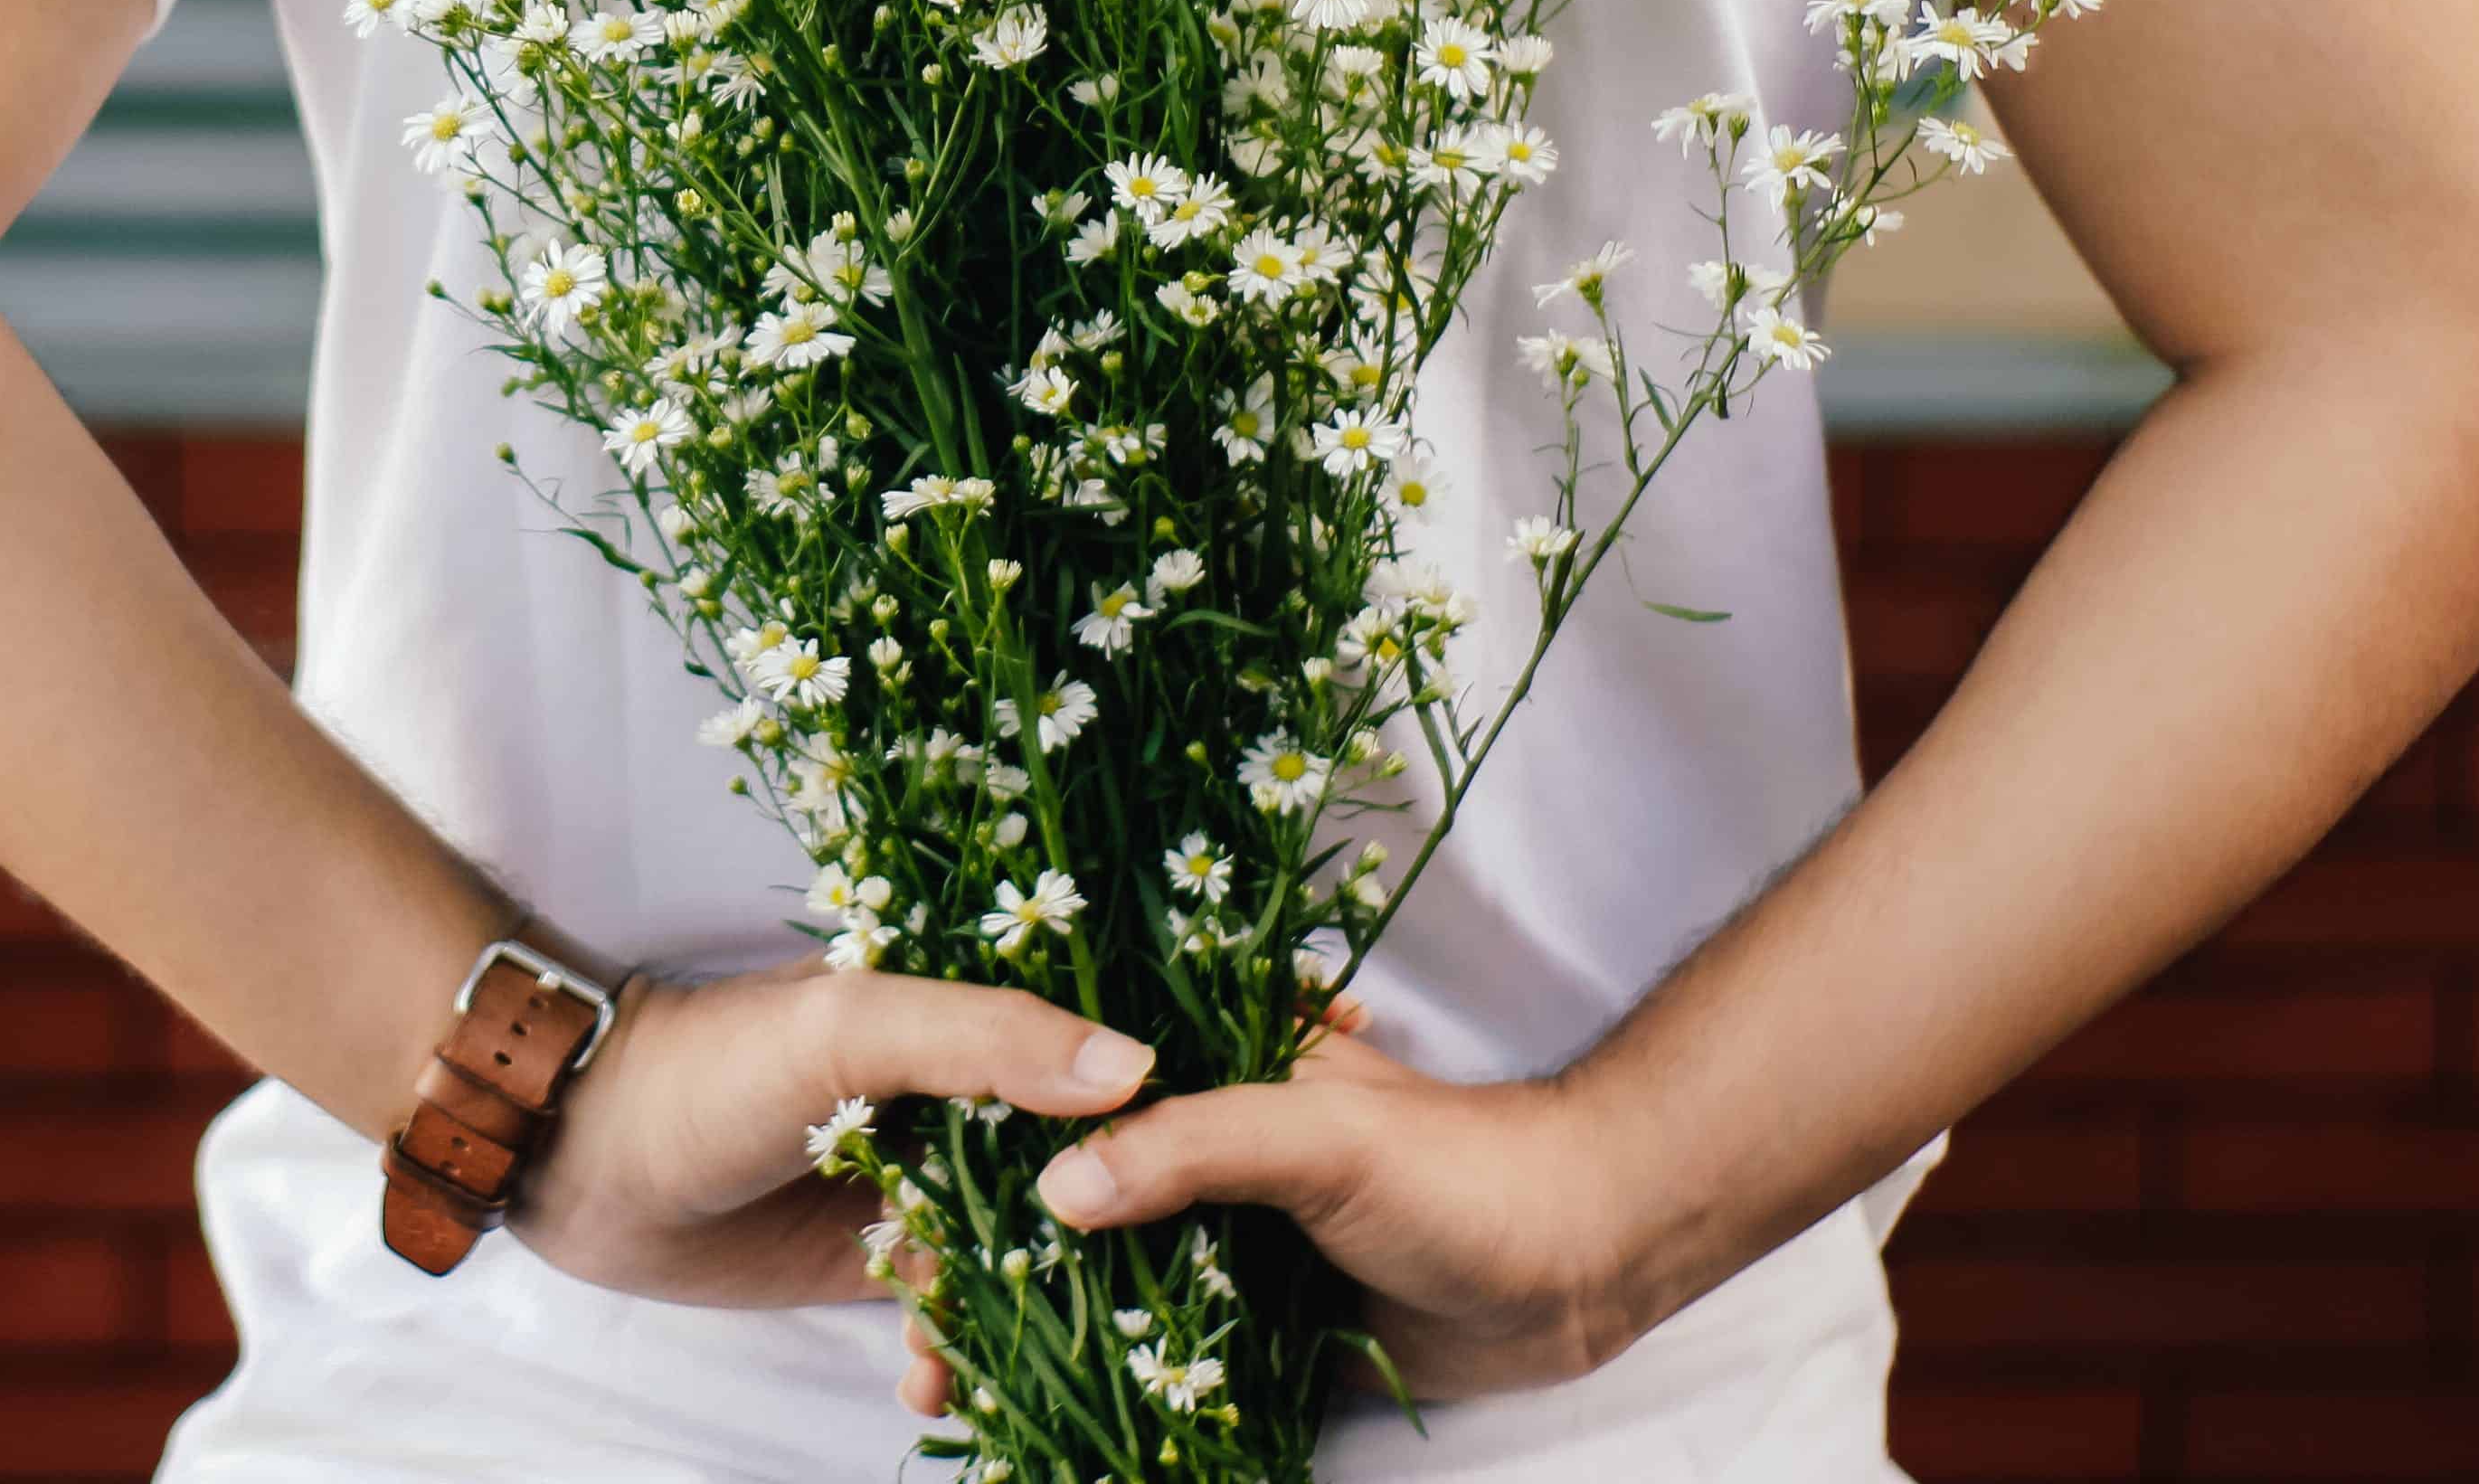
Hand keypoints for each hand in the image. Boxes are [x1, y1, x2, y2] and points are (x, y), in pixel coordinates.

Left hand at [509, 964, 1159, 1310]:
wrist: (580, 1153)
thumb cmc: (710, 1066)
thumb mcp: (848, 1028)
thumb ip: (981, 1040)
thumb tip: (1135, 1071)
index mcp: (960, 1016)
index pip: (1090, 1061)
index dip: (1150, 1120)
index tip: (1207, 1182)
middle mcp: (954, 1098)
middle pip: (1069, 1171)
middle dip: (1101, 1244)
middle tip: (1138, 1311)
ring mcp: (918, 1182)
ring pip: (1018, 1257)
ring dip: (1028, 1317)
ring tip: (1018, 1366)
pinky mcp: (875, 1258)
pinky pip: (950, 1313)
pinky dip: (957, 1354)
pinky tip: (937, 1387)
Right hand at [897, 1011, 1642, 1420]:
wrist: (1585, 1259)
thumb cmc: (1460, 1164)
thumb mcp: (1318, 1132)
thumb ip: (1191, 1149)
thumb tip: (1056, 1195)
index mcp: (1198, 1064)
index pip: (1053, 1091)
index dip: (971, 1142)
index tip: (893, 1200)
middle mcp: (1192, 1143)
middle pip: (1055, 1196)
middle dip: (975, 1263)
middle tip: (908, 1328)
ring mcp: (1219, 1235)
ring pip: (1095, 1281)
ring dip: (1023, 1332)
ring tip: (942, 1385)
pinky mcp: (1253, 1318)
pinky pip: (1157, 1351)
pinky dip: (1099, 1381)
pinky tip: (1027, 1414)